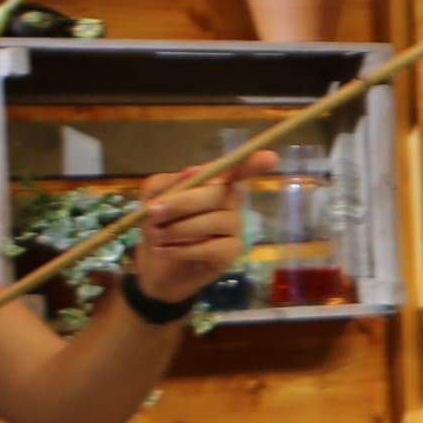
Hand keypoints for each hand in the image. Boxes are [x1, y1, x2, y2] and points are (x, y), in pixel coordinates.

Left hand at [133, 149, 255, 302]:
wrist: (155, 265)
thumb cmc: (158, 225)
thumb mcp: (152, 198)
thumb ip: (168, 183)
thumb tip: (192, 171)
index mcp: (215, 184)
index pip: (238, 170)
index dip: (253, 164)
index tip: (271, 157)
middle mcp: (231, 202)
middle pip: (221, 193)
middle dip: (185, 202)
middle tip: (154, 212)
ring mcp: (235, 227)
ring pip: (216, 221)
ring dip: (180, 228)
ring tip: (156, 236)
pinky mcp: (232, 252)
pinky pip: (213, 247)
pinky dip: (184, 248)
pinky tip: (164, 250)